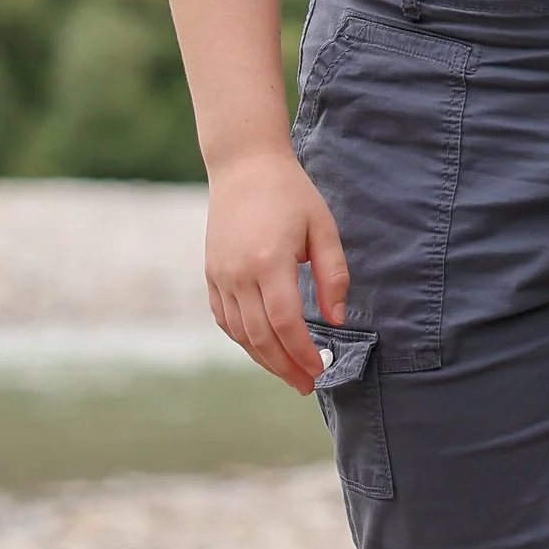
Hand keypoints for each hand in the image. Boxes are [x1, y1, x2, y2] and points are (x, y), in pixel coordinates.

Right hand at [204, 146, 349, 392]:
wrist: (244, 164)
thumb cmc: (290, 192)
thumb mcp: (322, 226)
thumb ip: (333, 275)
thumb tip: (337, 320)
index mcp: (269, 260)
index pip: (285, 323)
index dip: (303, 353)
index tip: (321, 370)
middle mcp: (239, 273)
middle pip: (261, 337)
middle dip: (285, 367)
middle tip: (307, 385)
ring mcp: (220, 275)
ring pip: (240, 334)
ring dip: (264, 359)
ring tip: (288, 372)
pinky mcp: (210, 273)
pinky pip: (224, 319)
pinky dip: (243, 339)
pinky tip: (262, 347)